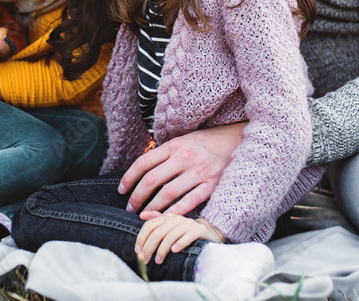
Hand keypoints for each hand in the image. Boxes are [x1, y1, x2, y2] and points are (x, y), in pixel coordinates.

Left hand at [119, 123, 245, 215]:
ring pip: (168, 193)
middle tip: (129, 207)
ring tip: (143, 215)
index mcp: (174, 146)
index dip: (129, 177)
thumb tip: (143, 169)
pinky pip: (190, 202)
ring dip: (153, 207)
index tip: (122, 189)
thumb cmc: (205, 143)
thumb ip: (166, 153)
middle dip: (137, 196)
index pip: (144, 162)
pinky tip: (165, 219)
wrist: (236, 141)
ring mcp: (198, 172)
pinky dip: (175, 212)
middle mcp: (184, 158)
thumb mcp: (183, 140)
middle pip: (152, 180)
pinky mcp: (212, 185)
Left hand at [135, 212, 224, 263]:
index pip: (150, 225)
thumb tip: (141, 215)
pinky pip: (187, 237)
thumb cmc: (186, 232)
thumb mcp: (171, 226)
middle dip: (149, 247)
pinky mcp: (199, 231)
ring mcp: (188, 224)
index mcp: (167, 217)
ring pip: (171, 236)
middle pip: (158, 233)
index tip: (137, 250)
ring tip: (158, 261)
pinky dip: (180, 244)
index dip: (141, 237)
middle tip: (145, 260)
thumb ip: (157, 220)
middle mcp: (176, 219)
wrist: (211, 232)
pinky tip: (174, 251)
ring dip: (162, 250)